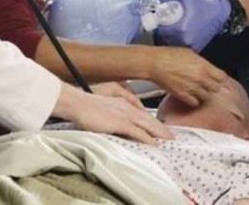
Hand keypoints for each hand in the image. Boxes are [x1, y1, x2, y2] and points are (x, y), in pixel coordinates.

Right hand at [56, 83, 172, 144]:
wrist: (77, 103)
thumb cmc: (84, 106)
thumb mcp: (101, 108)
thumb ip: (110, 114)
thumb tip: (114, 123)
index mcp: (122, 103)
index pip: (142, 113)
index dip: (152, 121)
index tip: (160, 127)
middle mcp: (126, 107)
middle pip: (149, 118)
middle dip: (161, 127)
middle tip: (172, 135)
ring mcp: (124, 115)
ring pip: (147, 125)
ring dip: (160, 133)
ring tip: (169, 140)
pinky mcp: (120, 123)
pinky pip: (138, 132)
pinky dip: (148, 139)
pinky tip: (155, 144)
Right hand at [148, 47, 227, 106]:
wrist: (154, 63)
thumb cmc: (168, 55)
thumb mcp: (190, 53)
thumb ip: (202, 63)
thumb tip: (208, 69)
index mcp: (203, 66)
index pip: (222, 77)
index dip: (220, 78)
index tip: (218, 79)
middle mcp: (200, 78)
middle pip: (216, 89)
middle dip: (212, 86)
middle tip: (207, 84)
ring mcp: (192, 88)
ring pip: (207, 97)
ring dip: (203, 94)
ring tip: (197, 89)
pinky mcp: (183, 96)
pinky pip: (195, 103)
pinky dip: (194, 100)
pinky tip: (189, 94)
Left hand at [155, 0, 229, 51]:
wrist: (219, 14)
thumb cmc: (203, 5)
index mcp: (181, 29)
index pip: (159, 31)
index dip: (157, 24)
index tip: (157, 20)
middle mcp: (185, 41)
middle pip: (164, 39)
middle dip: (161, 31)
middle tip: (163, 23)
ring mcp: (190, 47)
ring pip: (171, 45)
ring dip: (168, 37)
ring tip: (171, 28)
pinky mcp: (195, 49)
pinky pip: (180, 47)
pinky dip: (177, 41)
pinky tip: (179, 33)